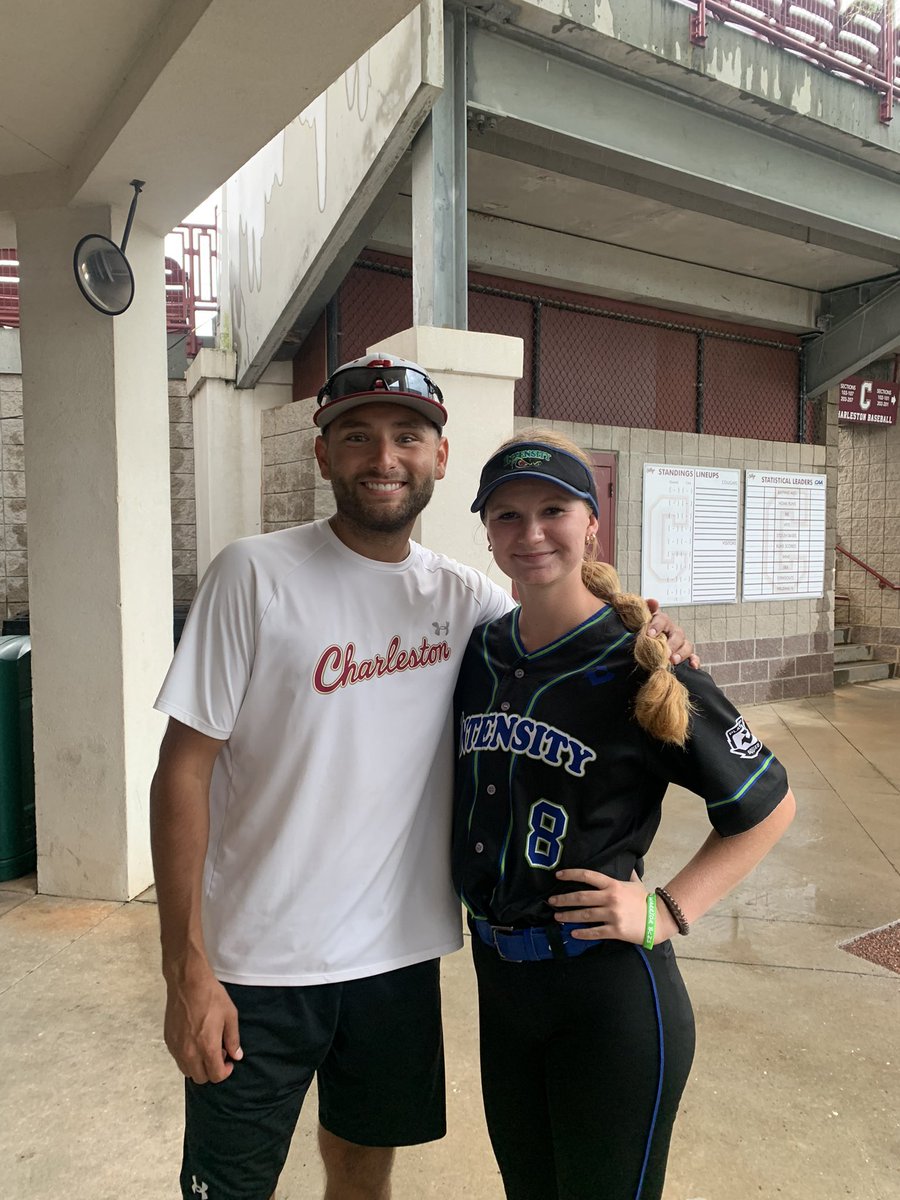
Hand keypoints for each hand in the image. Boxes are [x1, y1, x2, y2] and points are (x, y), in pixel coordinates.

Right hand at [163, 960, 242, 1083]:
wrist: (188, 983)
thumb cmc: (211, 997)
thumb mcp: (230, 1015)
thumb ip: (233, 1039)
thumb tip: (236, 1056)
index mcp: (207, 1048)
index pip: (215, 1076)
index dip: (225, 1072)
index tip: (229, 1061)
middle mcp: (190, 1053)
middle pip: (200, 1078)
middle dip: (212, 1070)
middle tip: (218, 1053)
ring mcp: (177, 1048)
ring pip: (187, 1071)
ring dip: (198, 1066)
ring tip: (206, 1047)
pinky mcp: (169, 1041)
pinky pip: (178, 1059)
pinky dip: (188, 1057)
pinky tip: (194, 1041)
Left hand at [549, 869, 650, 943]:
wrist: (660, 919)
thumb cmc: (646, 900)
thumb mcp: (635, 883)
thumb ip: (628, 873)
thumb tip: (629, 862)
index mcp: (613, 884)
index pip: (588, 876)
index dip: (571, 874)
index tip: (558, 876)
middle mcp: (610, 898)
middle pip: (581, 897)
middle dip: (563, 899)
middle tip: (551, 901)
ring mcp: (612, 914)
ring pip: (584, 915)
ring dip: (568, 916)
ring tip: (557, 917)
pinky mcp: (615, 930)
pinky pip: (595, 932)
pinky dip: (582, 933)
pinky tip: (573, 933)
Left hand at [646, 599, 699, 667]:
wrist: (645, 642)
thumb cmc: (643, 630)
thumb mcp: (640, 619)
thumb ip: (646, 609)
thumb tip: (653, 601)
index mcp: (662, 621)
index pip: (663, 620)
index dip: (657, 626)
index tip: (650, 634)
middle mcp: (673, 631)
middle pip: (677, 634)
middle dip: (672, 643)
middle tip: (665, 652)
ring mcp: (680, 643)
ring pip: (686, 646)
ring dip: (681, 653)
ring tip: (673, 660)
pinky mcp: (684, 654)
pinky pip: (692, 656)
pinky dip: (695, 660)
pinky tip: (693, 666)